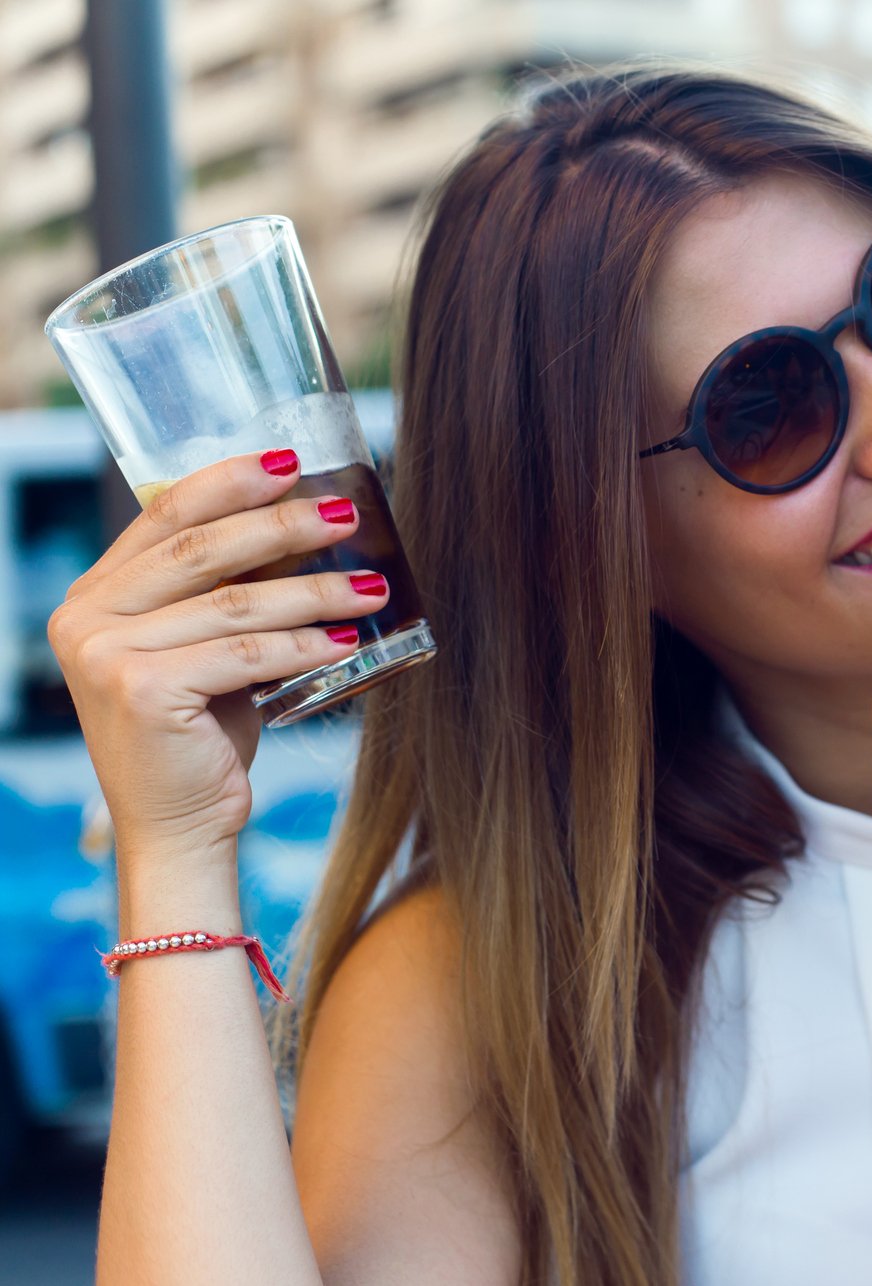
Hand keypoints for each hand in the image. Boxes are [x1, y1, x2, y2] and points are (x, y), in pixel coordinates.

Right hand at [46, 451, 389, 870]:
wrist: (178, 824)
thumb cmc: (202, 732)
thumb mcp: (207, 647)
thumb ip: (225, 591)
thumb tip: (304, 523)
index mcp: (95, 595)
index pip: (164, 515)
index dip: (229, 482)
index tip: (289, 462)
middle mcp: (85, 618)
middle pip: (201, 551)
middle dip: (282, 526)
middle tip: (347, 515)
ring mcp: (104, 655)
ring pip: (233, 605)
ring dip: (313, 591)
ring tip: (372, 587)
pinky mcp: (139, 691)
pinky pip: (243, 654)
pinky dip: (303, 645)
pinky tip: (348, 639)